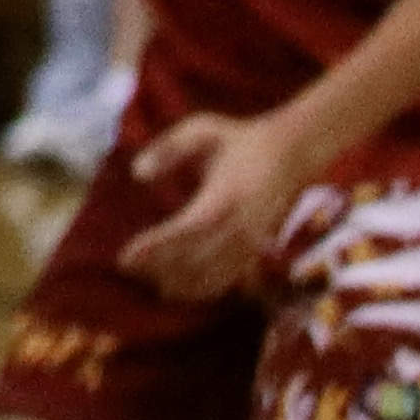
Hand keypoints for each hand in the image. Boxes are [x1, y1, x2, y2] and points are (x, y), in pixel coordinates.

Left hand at [120, 109, 317, 301]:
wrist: (293, 153)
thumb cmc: (240, 139)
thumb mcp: (202, 129)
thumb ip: (168, 148)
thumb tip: (138, 173)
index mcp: (227, 195)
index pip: (188, 229)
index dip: (157, 246)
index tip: (127, 256)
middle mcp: (243, 224)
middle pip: (199, 257)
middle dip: (161, 267)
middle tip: (126, 269)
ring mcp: (253, 240)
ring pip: (215, 273)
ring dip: (180, 282)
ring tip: (145, 281)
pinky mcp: (258, 248)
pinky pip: (230, 277)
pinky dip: (203, 287)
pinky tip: (178, 290)